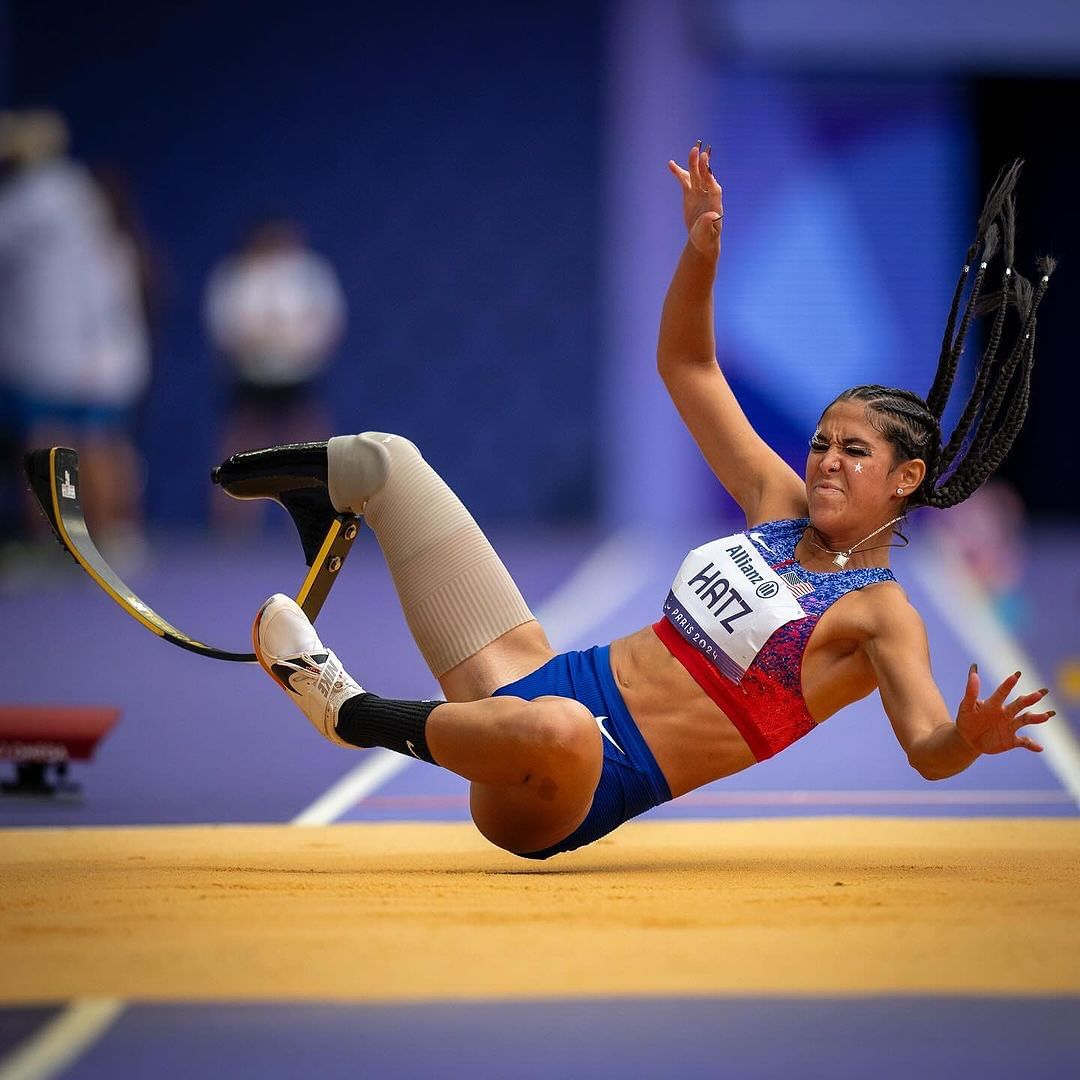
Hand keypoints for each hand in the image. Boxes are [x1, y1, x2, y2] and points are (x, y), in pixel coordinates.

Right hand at [668, 141, 723, 257]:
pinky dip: (678, 173)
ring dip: (692, 163)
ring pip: (695, 175)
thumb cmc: (706, 238)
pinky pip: (684, 180)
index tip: (706, 163)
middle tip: (698, 150)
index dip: (708, 173)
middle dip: (701, 164)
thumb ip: (709, 223)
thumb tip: (712, 216)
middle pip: (704, 176)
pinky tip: (671, 164)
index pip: (712, 184)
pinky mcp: (689, 194)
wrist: (701, 239)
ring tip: (691, 150)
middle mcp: (707, 193)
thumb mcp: (707, 233)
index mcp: (714, 201)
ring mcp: (698, 192)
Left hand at [955, 667, 1053, 754]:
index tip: (1016, 675)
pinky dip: (1032, 745)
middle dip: (1030, 699)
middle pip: (1019, 704)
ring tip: (1047, 716)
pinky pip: (1024, 742)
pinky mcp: (1011, 740)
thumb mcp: (965, 706)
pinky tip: (1040, 748)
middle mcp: (1005, 713)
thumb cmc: (966, 720)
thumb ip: (970, 691)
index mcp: (993, 704)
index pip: (1002, 692)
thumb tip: (973, 672)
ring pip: (1025, 720)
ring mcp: (1010, 726)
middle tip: (1040, 693)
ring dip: (1036, 718)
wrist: (967, 739)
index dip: (1008, 684)